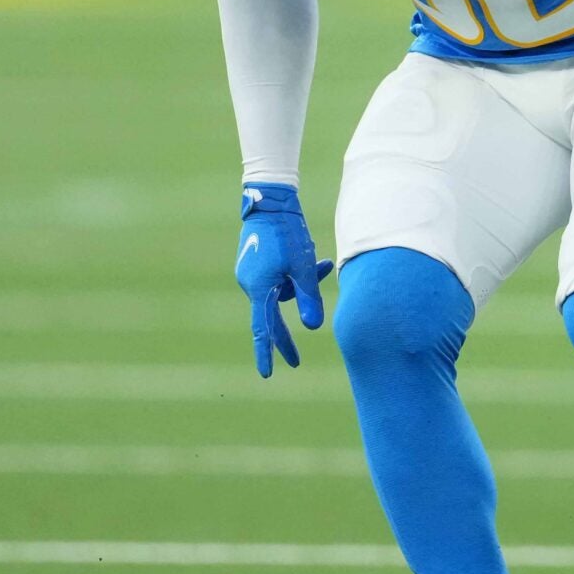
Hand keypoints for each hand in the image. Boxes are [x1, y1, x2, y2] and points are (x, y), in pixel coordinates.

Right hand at [235, 183, 332, 377]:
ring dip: (303, 284)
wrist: (270, 200)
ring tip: (322, 263)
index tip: (268, 374)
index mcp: (259, 288)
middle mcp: (251, 284)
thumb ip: (309, 298)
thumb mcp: (303, 267)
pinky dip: (296, 274)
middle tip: (295, 362)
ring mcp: (251, 273)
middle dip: (286, 335)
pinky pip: (278, 278)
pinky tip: (316, 258)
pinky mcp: (256, 263)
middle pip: (272, 316)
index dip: (267, 352)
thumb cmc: (288, 233)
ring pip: (281, 291)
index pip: (263, 329)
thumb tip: (313, 328)